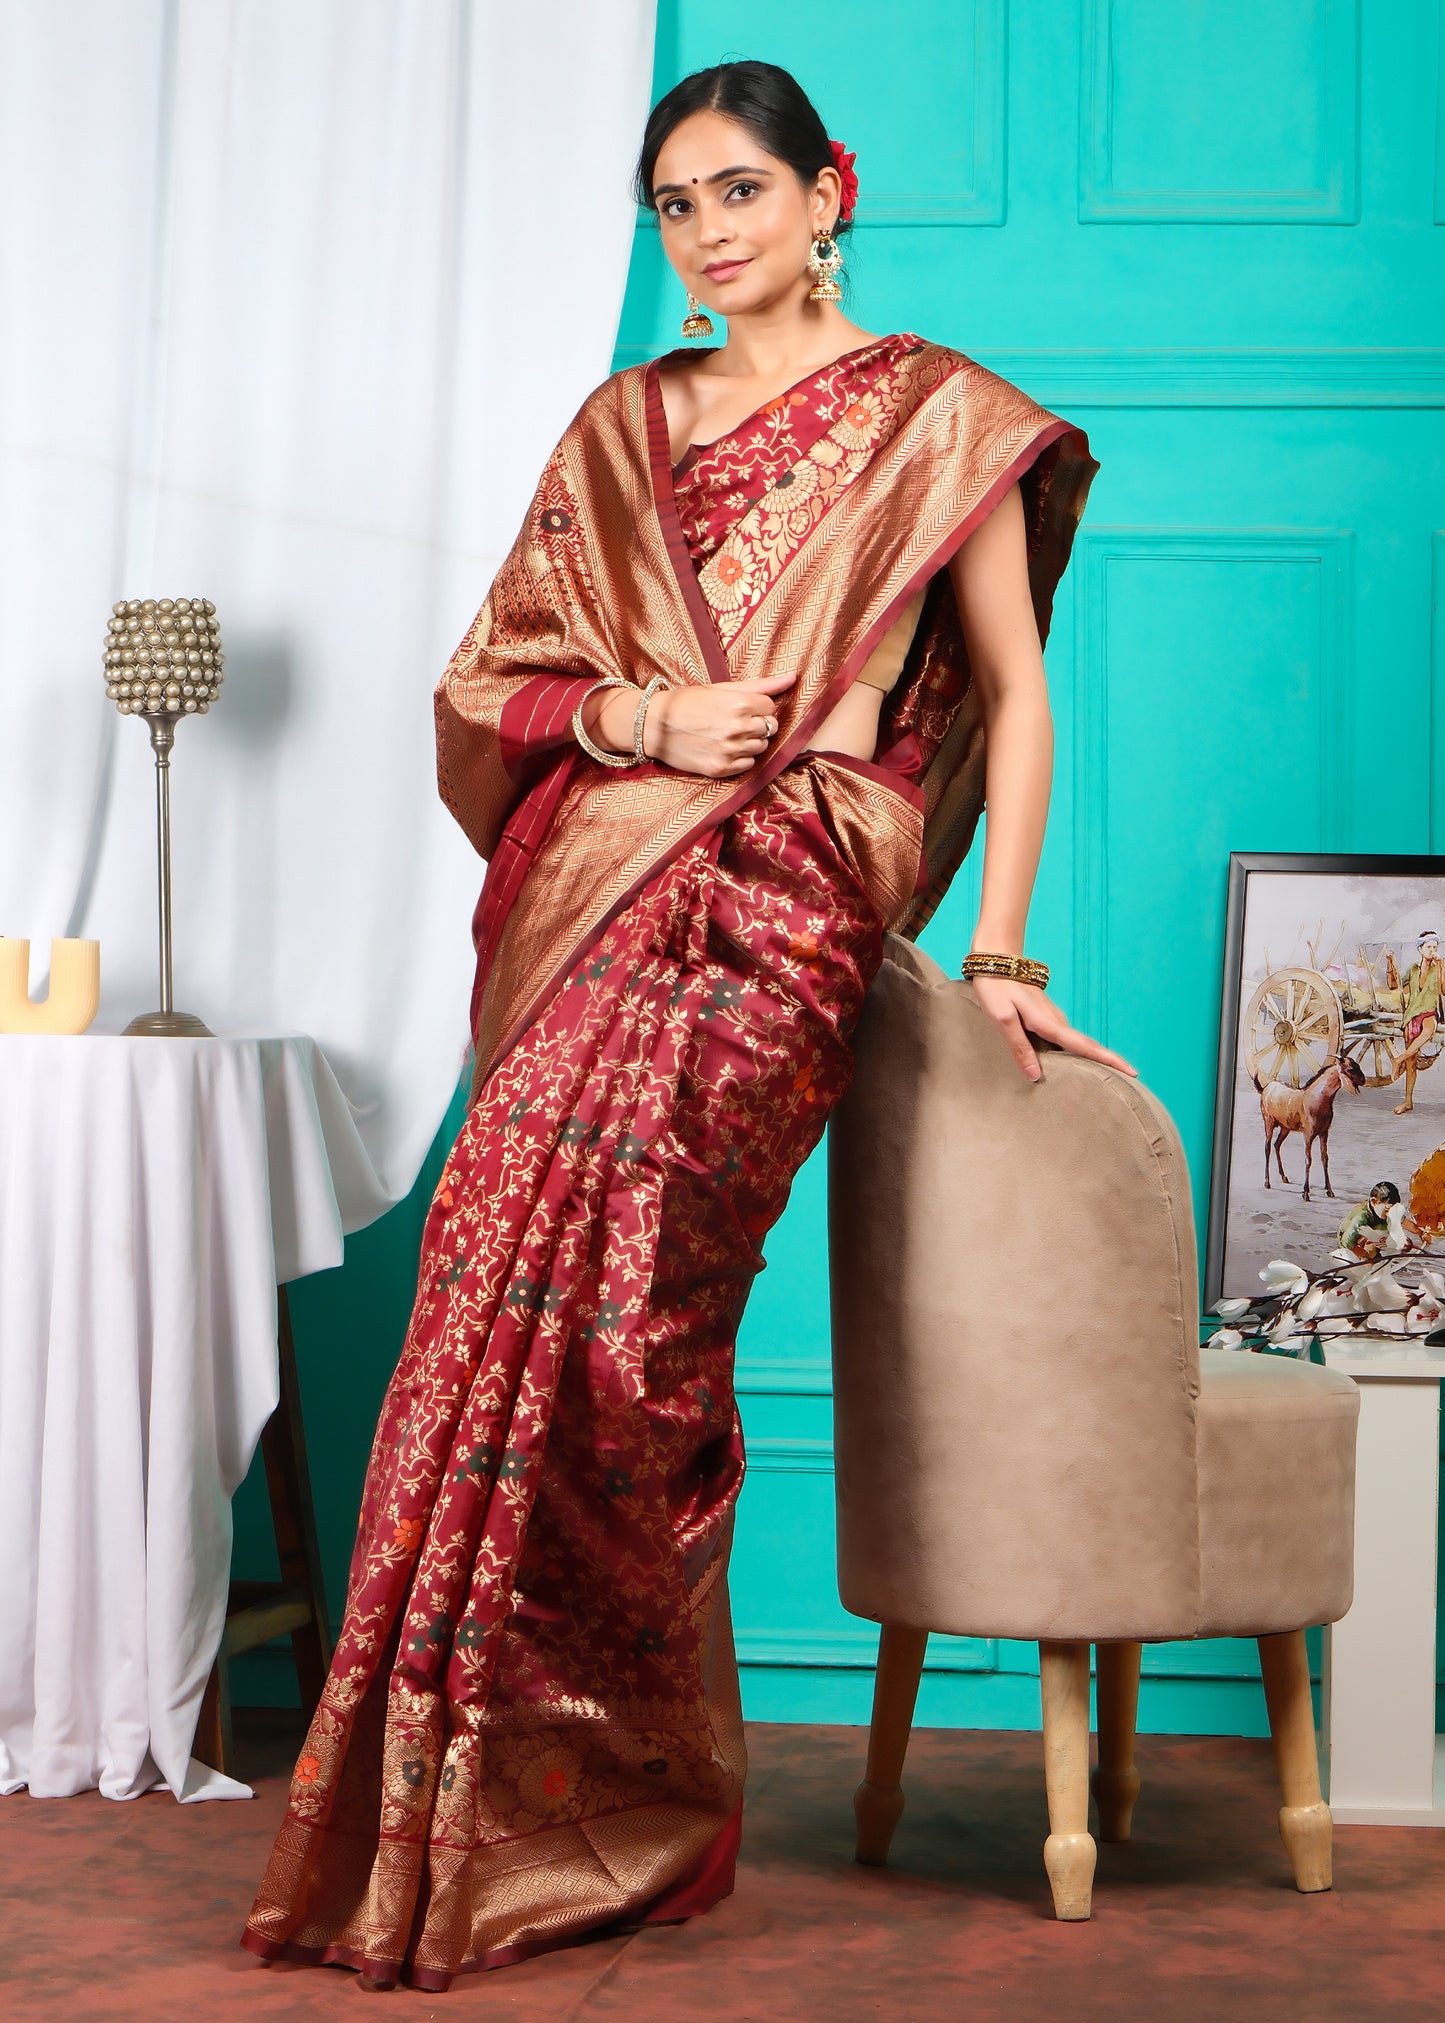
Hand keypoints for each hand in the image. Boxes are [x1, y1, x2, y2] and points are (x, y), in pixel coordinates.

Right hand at [589, 669, 794, 778]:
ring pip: (761, 747)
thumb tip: (793, 677)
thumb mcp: (722, 688)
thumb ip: (761, 685)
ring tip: (727, 734)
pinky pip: (748, 764)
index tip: (739, 706)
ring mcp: (730, 751)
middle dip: (756, 723)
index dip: (756, 706)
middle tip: (733, 720)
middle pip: (769, 728)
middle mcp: (739, 728)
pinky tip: (723, 747)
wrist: (653, 725)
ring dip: (750, 741)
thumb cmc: (688, 702)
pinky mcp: (721, 769)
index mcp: (741, 704)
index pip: (770, 707)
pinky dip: (740, 757)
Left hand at [970, 974, 1136, 1082]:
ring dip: (1090, 1056)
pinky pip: (1062, 1036)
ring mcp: (1050, 1015)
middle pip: (1087, 1045)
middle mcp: (1055, 1020)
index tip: (1133, 1072)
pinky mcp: (1043, 1013)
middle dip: (1107, 1060)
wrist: (995, 957)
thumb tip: (1035, 1076)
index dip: (1109, 1060)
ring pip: (1075, 1040)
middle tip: (1128, 1077)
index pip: (1084, 1047)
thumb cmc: (995, 987)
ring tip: (1103, 1074)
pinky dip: (1072, 1048)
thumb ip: (1019, 1048)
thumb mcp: (1003, 1019)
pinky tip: (1068, 1058)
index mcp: (1048, 1023)